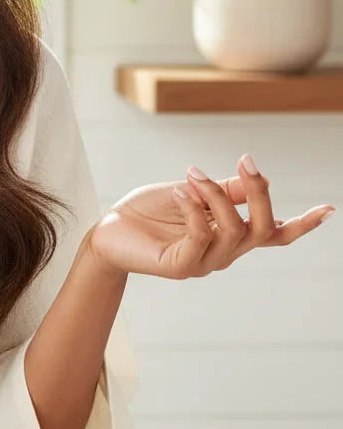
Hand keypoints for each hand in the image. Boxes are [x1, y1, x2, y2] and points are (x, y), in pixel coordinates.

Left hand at [85, 154, 334, 278]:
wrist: (107, 231)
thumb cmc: (148, 213)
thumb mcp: (189, 192)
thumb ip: (222, 190)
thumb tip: (254, 176)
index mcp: (229, 234)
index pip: (274, 234)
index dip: (302, 224)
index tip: (329, 208)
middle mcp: (223, 252)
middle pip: (263, 229)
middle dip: (260, 194)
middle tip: (247, 162)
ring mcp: (204, 263)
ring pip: (232, 230)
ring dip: (215, 195)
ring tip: (192, 174)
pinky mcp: (180, 266)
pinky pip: (199, 237)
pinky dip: (193, 210)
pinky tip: (180, 192)